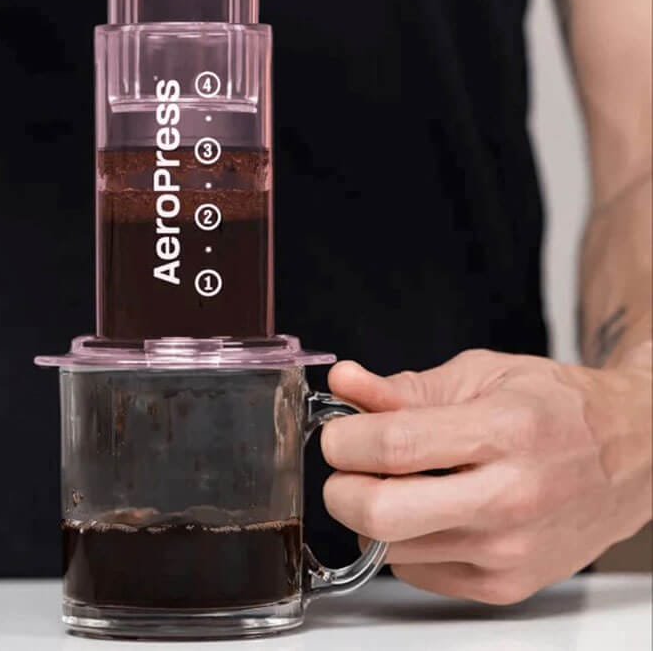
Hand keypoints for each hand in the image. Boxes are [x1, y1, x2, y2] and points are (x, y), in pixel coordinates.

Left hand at [321, 349, 652, 603]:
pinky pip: (414, 571)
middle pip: (383, 515)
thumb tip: (344, 384)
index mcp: (503, 431)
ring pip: (389, 547)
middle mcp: (509, 499)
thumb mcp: (482, 375)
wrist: (632, 457)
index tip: (337, 434)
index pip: (393, 447)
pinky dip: (403, 540)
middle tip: (347, 466)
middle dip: (340, 489)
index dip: (343, 440)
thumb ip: (404, 386)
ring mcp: (508, 552)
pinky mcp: (505, 586)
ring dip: (372, 513)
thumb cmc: (557, 407)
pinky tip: (429, 509)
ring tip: (403, 480)